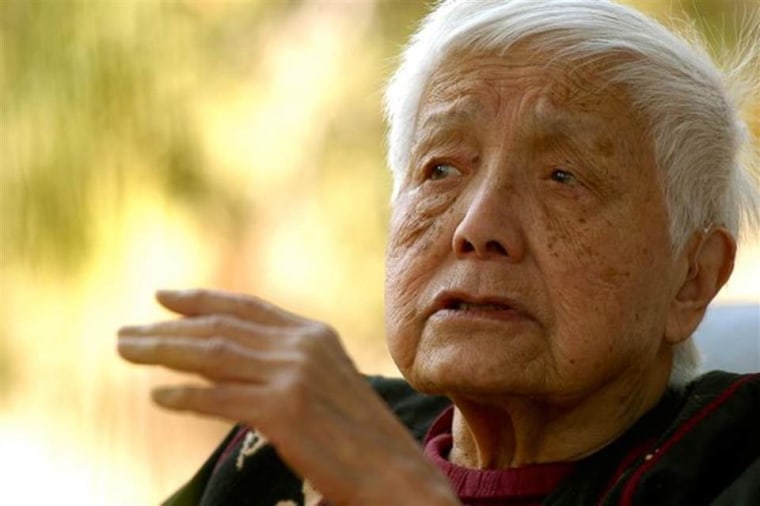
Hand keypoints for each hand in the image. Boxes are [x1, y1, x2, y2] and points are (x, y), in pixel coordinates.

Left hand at [118, 289, 457, 505]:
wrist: (394, 470)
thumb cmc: (358, 433)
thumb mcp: (325, 381)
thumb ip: (285, 361)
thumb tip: (226, 359)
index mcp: (314, 334)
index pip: (246, 308)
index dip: (201, 300)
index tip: (163, 297)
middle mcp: (303, 346)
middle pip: (221, 328)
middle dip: (168, 328)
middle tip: (126, 333)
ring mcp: (294, 376)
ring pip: (213, 356)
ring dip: (163, 352)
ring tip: (126, 351)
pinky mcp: (284, 410)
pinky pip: (219, 398)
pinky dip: (185, 397)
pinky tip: (159, 398)